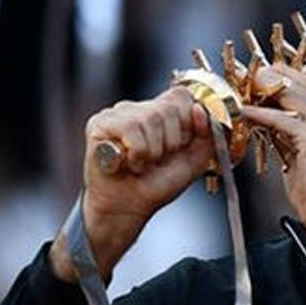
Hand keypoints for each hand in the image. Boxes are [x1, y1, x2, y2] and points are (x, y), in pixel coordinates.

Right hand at [50, 87, 213, 281]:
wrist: (129, 208)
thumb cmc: (156, 184)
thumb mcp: (194, 160)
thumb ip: (206, 134)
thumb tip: (200, 109)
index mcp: (160, 111)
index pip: (181, 96)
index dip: (187, 122)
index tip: (179, 146)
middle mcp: (138, 107)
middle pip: (168, 108)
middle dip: (170, 143)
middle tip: (157, 160)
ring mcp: (117, 113)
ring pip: (150, 118)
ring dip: (152, 152)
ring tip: (141, 163)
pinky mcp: (99, 124)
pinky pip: (130, 129)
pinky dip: (136, 154)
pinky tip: (126, 163)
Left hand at [240, 64, 305, 230]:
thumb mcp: (301, 154)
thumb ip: (288, 134)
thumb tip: (267, 119)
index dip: (284, 78)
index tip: (263, 75)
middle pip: (300, 84)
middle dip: (272, 77)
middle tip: (248, 77)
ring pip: (292, 95)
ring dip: (264, 90)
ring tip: (244, 89)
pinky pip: (281, 119)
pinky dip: (259, 113)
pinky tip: (245, 112)